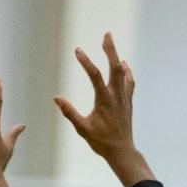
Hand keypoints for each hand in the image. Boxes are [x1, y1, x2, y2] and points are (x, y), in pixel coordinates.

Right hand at [54, 32, 153, 186]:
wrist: (121, 151)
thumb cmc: (101, 141)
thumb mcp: (82, 128)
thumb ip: (69, 112)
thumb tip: (56, 99)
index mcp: (104, 100)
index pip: (95, 75)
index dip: (86, 61)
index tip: (77, 50)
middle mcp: (116, 96)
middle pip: (115, 67)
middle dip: (110, 50)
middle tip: (106, 35)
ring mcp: (124, 98)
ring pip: (123, 73)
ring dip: (117, 58)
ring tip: (111, 45)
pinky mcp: (128, 103)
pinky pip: (130, 83)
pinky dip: (127, 72)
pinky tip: (124, 66)